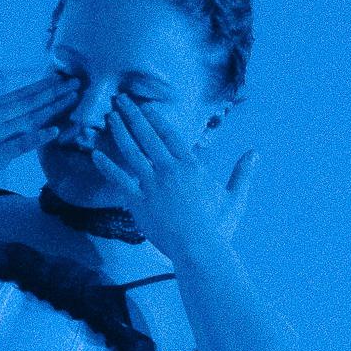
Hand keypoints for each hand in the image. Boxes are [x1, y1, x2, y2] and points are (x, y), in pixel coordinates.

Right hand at [0, 76, 75, 193]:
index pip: (19, 95)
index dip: (41, 87)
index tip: (60, 79)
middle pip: (29, 103)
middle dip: (54, 93)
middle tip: (76, 84)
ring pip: (29, 119)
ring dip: (53, 109)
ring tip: (73, 100)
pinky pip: (21, 145)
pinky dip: (38, 137)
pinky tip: (55, 130)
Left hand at [91, 93, 257, 257]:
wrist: (199, 250)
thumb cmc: (218, 227)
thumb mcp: (235, 197)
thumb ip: (242, 173)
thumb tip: (255, 153)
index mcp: (191, 166)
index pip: (169, 134)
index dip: (155, 118)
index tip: (144, 105)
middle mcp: (169, 170)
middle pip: (147, 135)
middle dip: (132, 115)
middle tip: (119, 100)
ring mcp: (151, 185)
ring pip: (131, 151)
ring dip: (119, 132)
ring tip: (109, 117)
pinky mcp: (138, 202)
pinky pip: (118, 180)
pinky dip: (107, 166)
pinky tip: (95, 154)